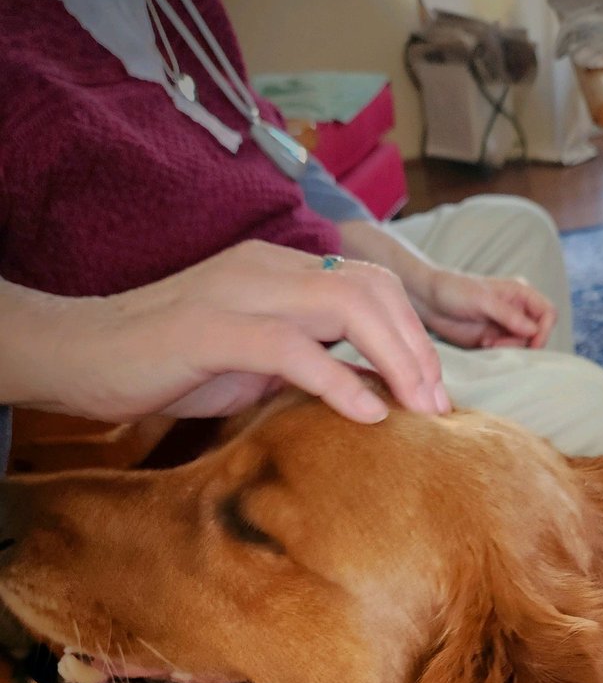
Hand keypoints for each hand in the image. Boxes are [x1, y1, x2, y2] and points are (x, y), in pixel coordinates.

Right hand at [1, 241, 448, 424]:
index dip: (414, 335)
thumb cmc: (168, 362)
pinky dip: (340, 380)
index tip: (434, 391)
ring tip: (419, 408)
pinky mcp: (209, 329)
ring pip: (346, 305)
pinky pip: (292, 348)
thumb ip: (308, 361)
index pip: (371, 284)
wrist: (82, 353)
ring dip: (396, 359)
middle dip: (419, 347)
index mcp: (280, 271)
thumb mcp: (253, 361)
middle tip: (440, 405)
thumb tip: (370, 390)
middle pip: (373, 288)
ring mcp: (239, 293)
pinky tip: (368, 414)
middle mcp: (267, 269)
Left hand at [411, 268, 556, 350]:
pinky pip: (506, 354)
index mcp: (521, 294)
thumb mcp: (483, 300)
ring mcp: (505, 328)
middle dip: (523, 343)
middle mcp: (517, 312)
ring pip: (523, 347)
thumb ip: (508, 315)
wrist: (428, 300)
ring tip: (487, 343)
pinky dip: (499, 355)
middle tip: (498, 343)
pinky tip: (483, 346)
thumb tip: (534, 330)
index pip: (548, 313)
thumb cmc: (455, 290)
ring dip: (509, 350)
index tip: (531, 343)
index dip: (544, 330)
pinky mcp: (493, 342)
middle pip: (538, 335)